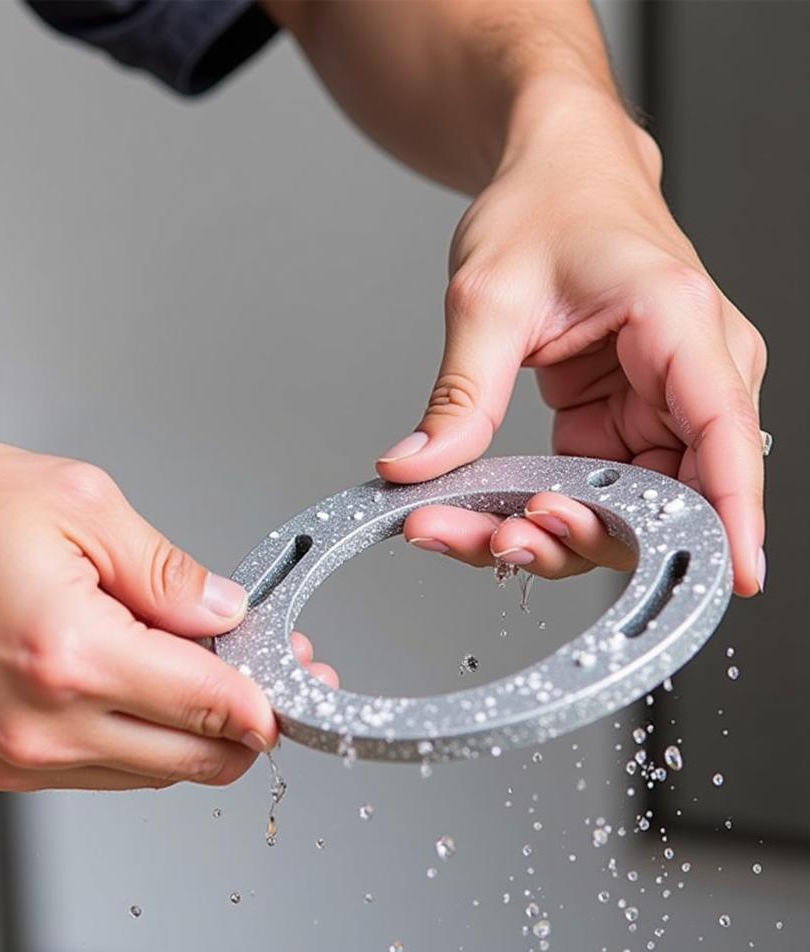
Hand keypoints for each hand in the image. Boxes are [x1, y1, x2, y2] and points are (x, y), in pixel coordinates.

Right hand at [0, 430, 334, 790]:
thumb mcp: (78, 504)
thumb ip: (168, 572)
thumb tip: (227, 613)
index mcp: (72, 654)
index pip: (210, 705)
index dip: (268, 697)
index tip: (294, 680)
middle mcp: (43, 725)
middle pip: (192, 760)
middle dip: (246, 724)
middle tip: (269, 676)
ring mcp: (16, 754)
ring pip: (151, 773)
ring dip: (194, 733)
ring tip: (208, 671)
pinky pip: (100, 771)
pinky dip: (140, 738)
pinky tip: (146, 686)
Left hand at [376, 82, 766, 594]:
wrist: (556, 176)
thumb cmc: (546, 206)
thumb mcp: (488, 298)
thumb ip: (460, 392)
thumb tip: (416, 468)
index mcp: (680, 325)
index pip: (724, 436)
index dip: (732, 516)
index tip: (729, 578)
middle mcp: (691, 372)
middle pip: (669, 492)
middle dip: (583, 535)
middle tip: (496, 539)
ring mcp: (661, 404)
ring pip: (626, 505)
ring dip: (551, 533)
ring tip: (465, 528)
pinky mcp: (625, 424)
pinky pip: (592, 490)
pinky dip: (539, 511)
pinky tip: (483, 513)